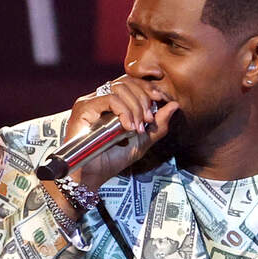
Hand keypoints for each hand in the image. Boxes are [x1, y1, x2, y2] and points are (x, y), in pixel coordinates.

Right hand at [65, 75, 179, 189]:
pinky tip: (128, 127)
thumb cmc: (113, 160)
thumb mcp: (143, 141)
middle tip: (149, 120)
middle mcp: (100, 99)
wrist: (94, 176)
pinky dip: (124, 111)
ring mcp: (91, 102)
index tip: (161, 99)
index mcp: (113, 102)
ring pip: (119, 88)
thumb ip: (158, 124)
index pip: (131, 82)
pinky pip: (110, 99)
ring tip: (138, 127)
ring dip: (135, 107)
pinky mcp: (83, 108)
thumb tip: (174, 105)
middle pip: (127, 82)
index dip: (148, 87)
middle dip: (144, 99)